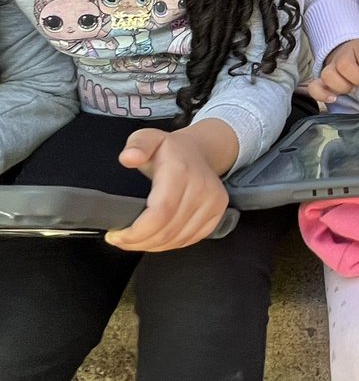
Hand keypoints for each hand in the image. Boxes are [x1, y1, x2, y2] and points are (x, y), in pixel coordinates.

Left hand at [105, 124, 232, 251]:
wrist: (200, 150)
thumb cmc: (170, 148)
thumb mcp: (147, 137)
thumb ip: (137, 145)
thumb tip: (129, 158)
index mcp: (181, 171)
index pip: (160, 213)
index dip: (136, 232)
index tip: (116, 235)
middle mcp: (202, 187)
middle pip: (168, 231)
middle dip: (139, 242)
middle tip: (120, 240)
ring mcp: (213, 201)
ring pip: (179, 239)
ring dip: (153, 245)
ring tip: (135, 240)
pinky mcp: (218, 211)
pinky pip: (191, 239)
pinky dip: (170, 244)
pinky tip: (156, 239)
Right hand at [309, 38, 358, 102]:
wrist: (350, 53)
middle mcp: (342, 56)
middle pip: (345, 64)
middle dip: (358, 78)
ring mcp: (330, 68)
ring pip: (328, 74)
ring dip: (343, 86)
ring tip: (353, 89)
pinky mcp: (322, 80)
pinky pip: (314, 87)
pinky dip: (322, 94)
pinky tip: (334, 99)